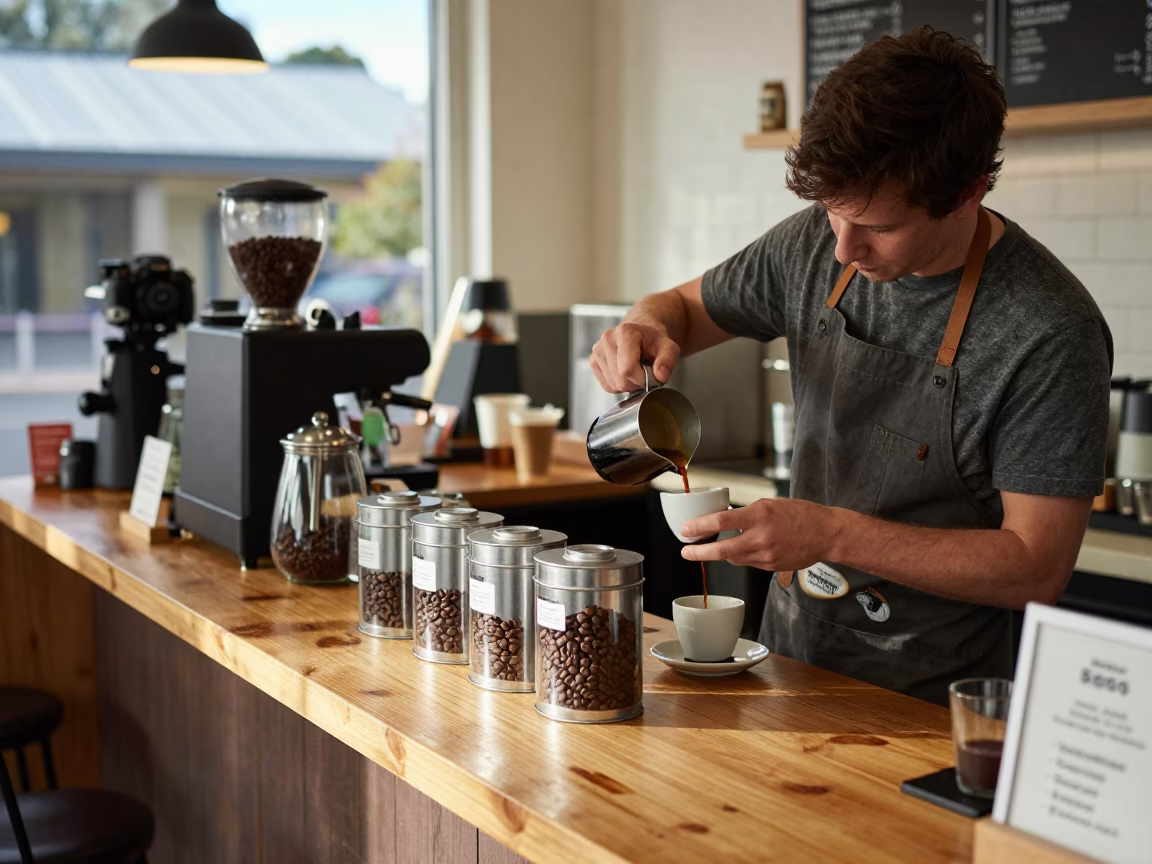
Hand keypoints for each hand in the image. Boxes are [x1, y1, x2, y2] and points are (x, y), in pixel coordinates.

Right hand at [589, 321, 680, 392]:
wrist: (641, 333)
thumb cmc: (653, 340)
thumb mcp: (669, 347)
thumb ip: (668, 361)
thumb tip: (660, 376)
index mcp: (625, 332)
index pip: (627, 370)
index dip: (642, 379)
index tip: (651, 373)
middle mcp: (607, 339)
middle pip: (620, 380)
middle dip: (636, 383)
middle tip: (644, 371)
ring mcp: (598, 350)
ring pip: (613, 385)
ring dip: (628, 384)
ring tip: (635, 370)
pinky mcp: (593, 360)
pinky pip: (606, 386)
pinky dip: (618, 385)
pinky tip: (625, 372)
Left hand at [680, 499, 840, 571]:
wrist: (827, 533)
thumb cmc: (801, 514)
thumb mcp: (770, 505)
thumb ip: (747, 514)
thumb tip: (724, 520)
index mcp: (759, 516)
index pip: (721, 521)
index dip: (699, 527)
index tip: (685, 529)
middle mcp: (761, 537)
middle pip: (722, 550)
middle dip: (699, 552)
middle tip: (685, 551)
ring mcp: (766, 555)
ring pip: (733, 558)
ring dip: (720, 553)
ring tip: (711, 546)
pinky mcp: (771, 567)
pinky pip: (748, 562)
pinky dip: (740, 556)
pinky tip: (742, 548)